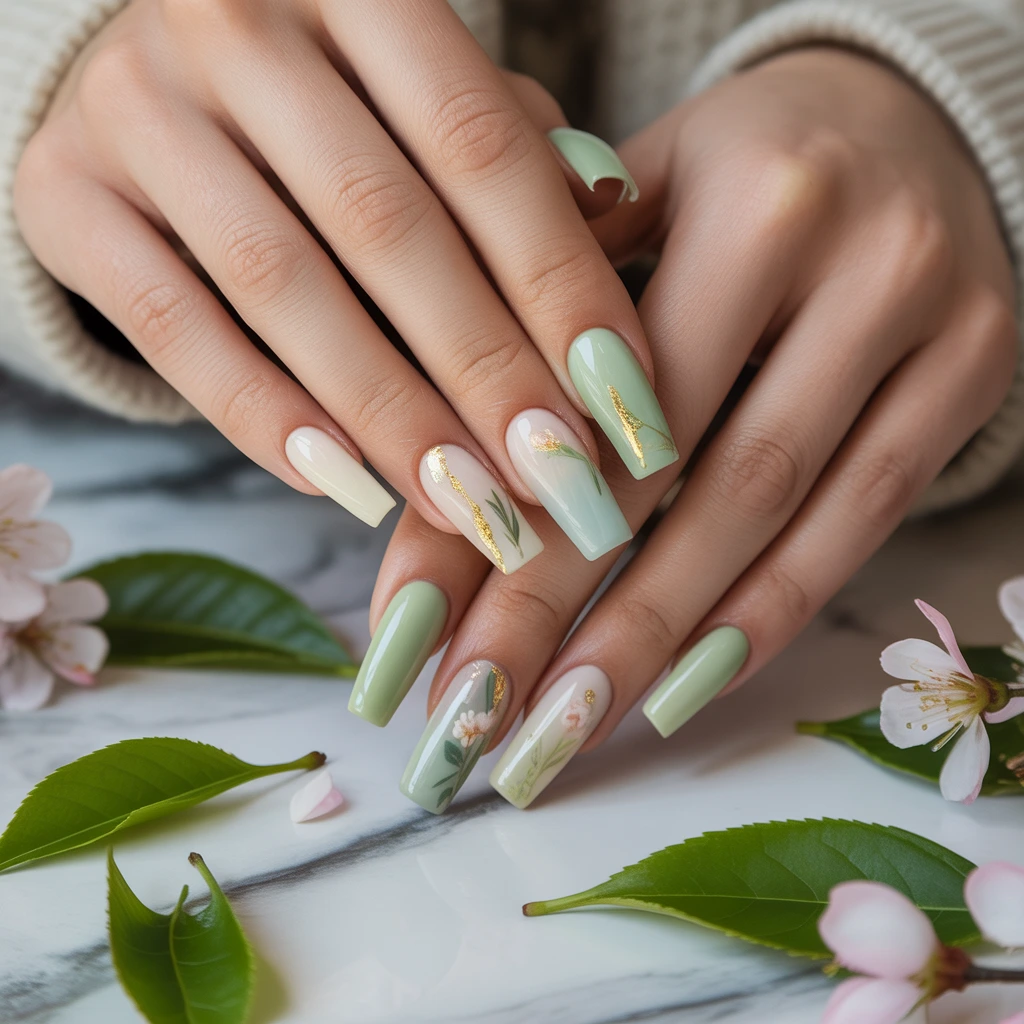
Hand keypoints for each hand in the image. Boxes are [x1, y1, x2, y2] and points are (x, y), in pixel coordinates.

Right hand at [14, 0, 663, 569]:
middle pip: (385, 225)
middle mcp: (233, 26)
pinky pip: (173, 327)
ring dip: (388, 414)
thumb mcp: (418, 95)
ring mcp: (137, 109)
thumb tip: (613, 222)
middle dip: (484, 369)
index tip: (619, 399)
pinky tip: (342, 486)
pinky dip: (262, 416)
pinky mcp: (66, 199)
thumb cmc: (323, 102)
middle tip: (557, 480)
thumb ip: (509, 151)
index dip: (558, 283)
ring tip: (468, 505)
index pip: (479, 145)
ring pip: (281, 286)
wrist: (148, 78)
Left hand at [361, 47, 1017, 811]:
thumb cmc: (732, 168)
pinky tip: (682, 688)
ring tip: (568, 728)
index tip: (427, 643)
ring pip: (775, 519)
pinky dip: (765, 614)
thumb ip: (537, 327)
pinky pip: (862, 523)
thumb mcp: (629, 199)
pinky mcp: (973, 379)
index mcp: (749, 198)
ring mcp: (932, 327)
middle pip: (686, 478)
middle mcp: (857, 260)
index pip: (600, 402)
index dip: (508, 533)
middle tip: (484, 720)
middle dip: (571, 615)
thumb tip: (436, 490)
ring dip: (661, 644)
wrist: (897, 120)